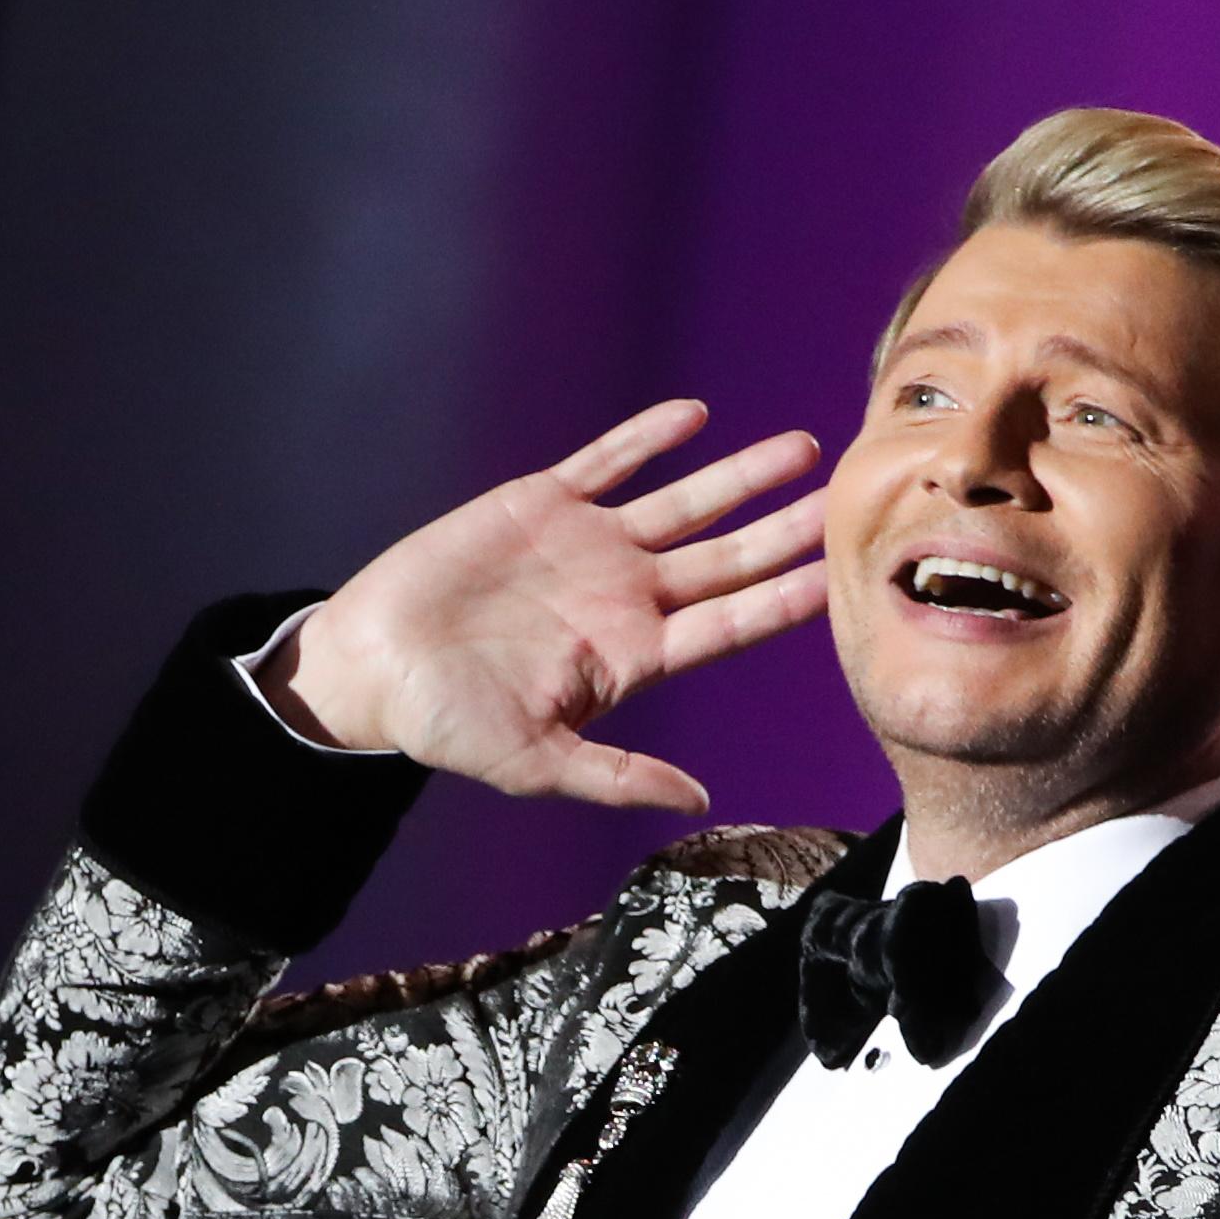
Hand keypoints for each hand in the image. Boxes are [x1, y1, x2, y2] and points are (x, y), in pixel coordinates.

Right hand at [259, 399, 826, 812]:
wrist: (372, 666)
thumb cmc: (448, 725)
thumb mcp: (535, 764)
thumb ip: (618, 778)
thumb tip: (700, 801)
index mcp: (632, 656)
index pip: (729, 624)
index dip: (785, 601)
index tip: (842, 578)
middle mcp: (624, 596)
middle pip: (726, 558)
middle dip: (786, 531)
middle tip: (847, 502)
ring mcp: (588, 547)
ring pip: (684, 503)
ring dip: (742, 476)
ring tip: (803, 448)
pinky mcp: (541, 505)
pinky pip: (606, 462)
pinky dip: (648, 437)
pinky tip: (695, 416)